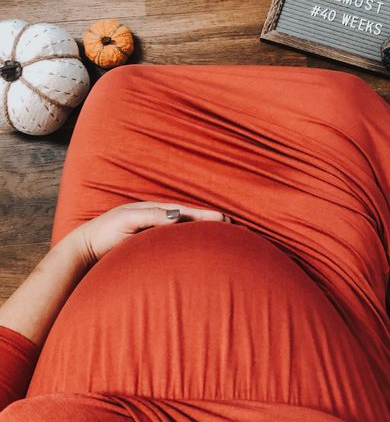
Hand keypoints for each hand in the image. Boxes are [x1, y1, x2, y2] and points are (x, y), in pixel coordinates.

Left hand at [70, 201, 230, 267]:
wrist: (85, 250)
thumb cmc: (105, 232)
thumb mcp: (127, 219)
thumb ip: (151, 215)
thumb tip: (177, 215)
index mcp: (154, 210)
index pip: (186, 212)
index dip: (206, 215)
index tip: (225, 219)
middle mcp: (157, 220)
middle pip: (189, 220)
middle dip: (210, 222)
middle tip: (233, 226)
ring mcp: (155, 234)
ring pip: (184, 232)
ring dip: (203, 233)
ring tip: (223, 237)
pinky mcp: (150, 248)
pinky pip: (175, 243)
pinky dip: (190, 242)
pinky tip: (199, 249)